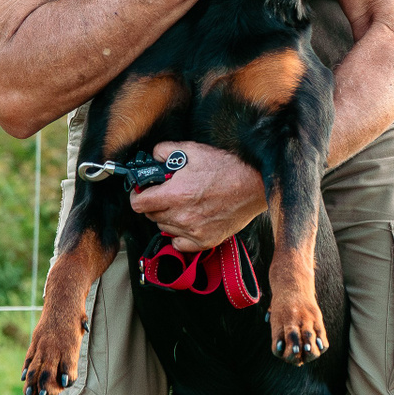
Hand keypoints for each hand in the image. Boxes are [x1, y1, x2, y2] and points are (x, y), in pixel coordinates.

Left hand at [129, 142, 265, 252]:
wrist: (255, 184)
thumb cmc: (228, 168)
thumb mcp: (194, 150)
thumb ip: (167, 151)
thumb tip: (154, 156)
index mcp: (176, 194)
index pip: (139, 204)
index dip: (137, 195)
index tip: (142, 192)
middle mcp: (182, 216)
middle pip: (151, 216)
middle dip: (154, 204)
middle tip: (167, 194)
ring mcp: (194, 231)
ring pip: (165, 228)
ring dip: (168, 218)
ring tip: (183, 205)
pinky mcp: (206, 241)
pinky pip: (180, 244)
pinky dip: (180, 235)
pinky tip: (189, 221)